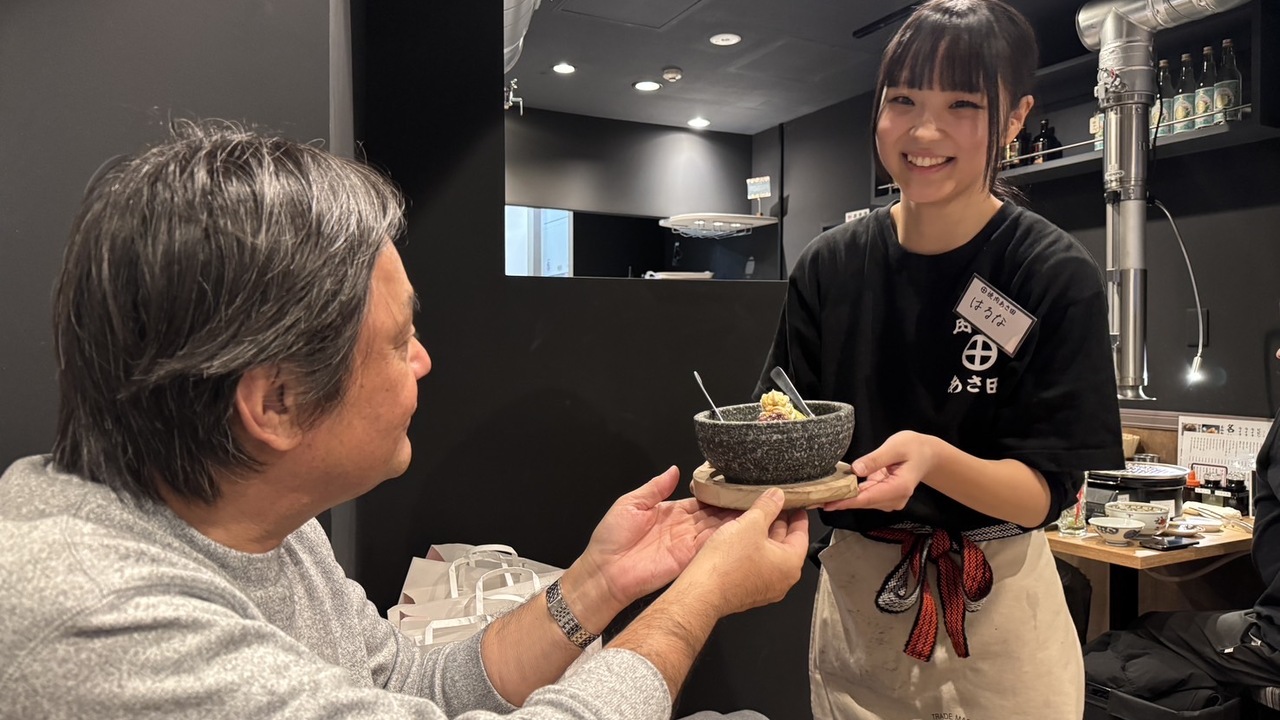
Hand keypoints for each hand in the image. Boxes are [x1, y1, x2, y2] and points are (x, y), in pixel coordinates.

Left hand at [566, 466, 738, 626]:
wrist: (604, 571)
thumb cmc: (611, 538)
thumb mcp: (631, 503)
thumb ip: (655, 488)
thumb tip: (674, 469)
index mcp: (670, 512)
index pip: (700, 501)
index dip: (715, 493)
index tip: (732, 484)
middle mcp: (682, 527)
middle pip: (712, 514)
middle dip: (730, 506)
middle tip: (750, 495)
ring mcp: (686, 543)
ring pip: (716, 529)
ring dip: (732, 520)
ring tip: (753, 507)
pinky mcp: (687, 559)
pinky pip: (709, 545)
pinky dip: (724, 537)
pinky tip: (739, 526)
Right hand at [671, 488, 808, 617]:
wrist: (702, 592)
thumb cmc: (728, 563)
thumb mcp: (751, 524)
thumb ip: (767, 507)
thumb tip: (777, 496)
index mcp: (790, 564)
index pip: (801, 534)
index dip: (798, 515)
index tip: (795, 504)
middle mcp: (782, 580)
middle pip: (785, 544)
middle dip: (778, 523)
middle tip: (772, 505)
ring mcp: (764, 587)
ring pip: (769, 555)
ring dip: (763, 536)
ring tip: (753, 516)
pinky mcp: (748, 590)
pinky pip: (756, 565)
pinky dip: (752, 549)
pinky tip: (740, 536)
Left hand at [823, 430, 937, 511]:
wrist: (928, 455)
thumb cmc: (913, 447)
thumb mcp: (895, 446)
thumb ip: (876, 459)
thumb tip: (856, 470)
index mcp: (899, 487)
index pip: (867, 498)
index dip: (846, 502)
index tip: (827, 504)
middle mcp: (895, 499)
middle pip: (863, 502)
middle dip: (839, 501)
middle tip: (813, 500)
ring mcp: (890, 500)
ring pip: (862, 501)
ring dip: (842, 499)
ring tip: (819, 496)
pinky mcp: (885, 497)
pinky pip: (865, 497)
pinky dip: (850, 494)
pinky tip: (834, 492)